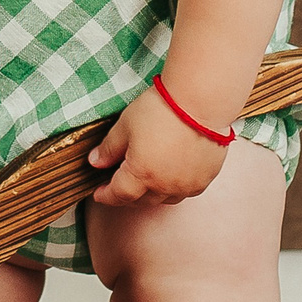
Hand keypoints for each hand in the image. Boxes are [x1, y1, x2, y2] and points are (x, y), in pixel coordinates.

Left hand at [84, 85, 232, 207]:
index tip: (99, 194)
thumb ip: (109, 148)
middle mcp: (165, 185)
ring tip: (144, 182)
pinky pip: (186, 191)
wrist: (201, 101)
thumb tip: (95, 162)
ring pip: (165, 199)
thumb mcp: (125, 126)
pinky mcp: (206, 177)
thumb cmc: (162, 109)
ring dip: (151, 194)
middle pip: (142, 200)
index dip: (106, 196)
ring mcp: (188, 184)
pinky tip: (169, 176)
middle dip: (127, 196)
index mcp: (142, 174)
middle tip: (118, 186)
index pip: (119, 195)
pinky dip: (174, 188)